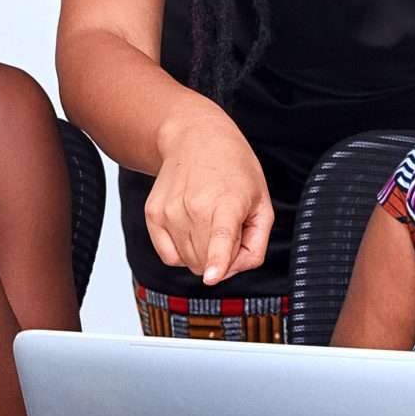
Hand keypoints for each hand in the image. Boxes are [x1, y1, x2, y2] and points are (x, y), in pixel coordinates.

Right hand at [145, 115, 272, 284]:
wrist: (194, 137)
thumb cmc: (234, 169)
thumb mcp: (262, 202)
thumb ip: (257, 243)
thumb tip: (231, 270)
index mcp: (227, 202)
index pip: (220, 236)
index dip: (217, 261)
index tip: (211, 277)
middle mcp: (193, 207)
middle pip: (207, 262)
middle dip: (222, 258)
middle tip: (229, 228)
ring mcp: (169, 211)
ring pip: (189, 263)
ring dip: (203, 253)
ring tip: (210, 220)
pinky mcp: (152, 215)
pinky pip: (169, 256)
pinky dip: (183, 251)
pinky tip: (192, 227)